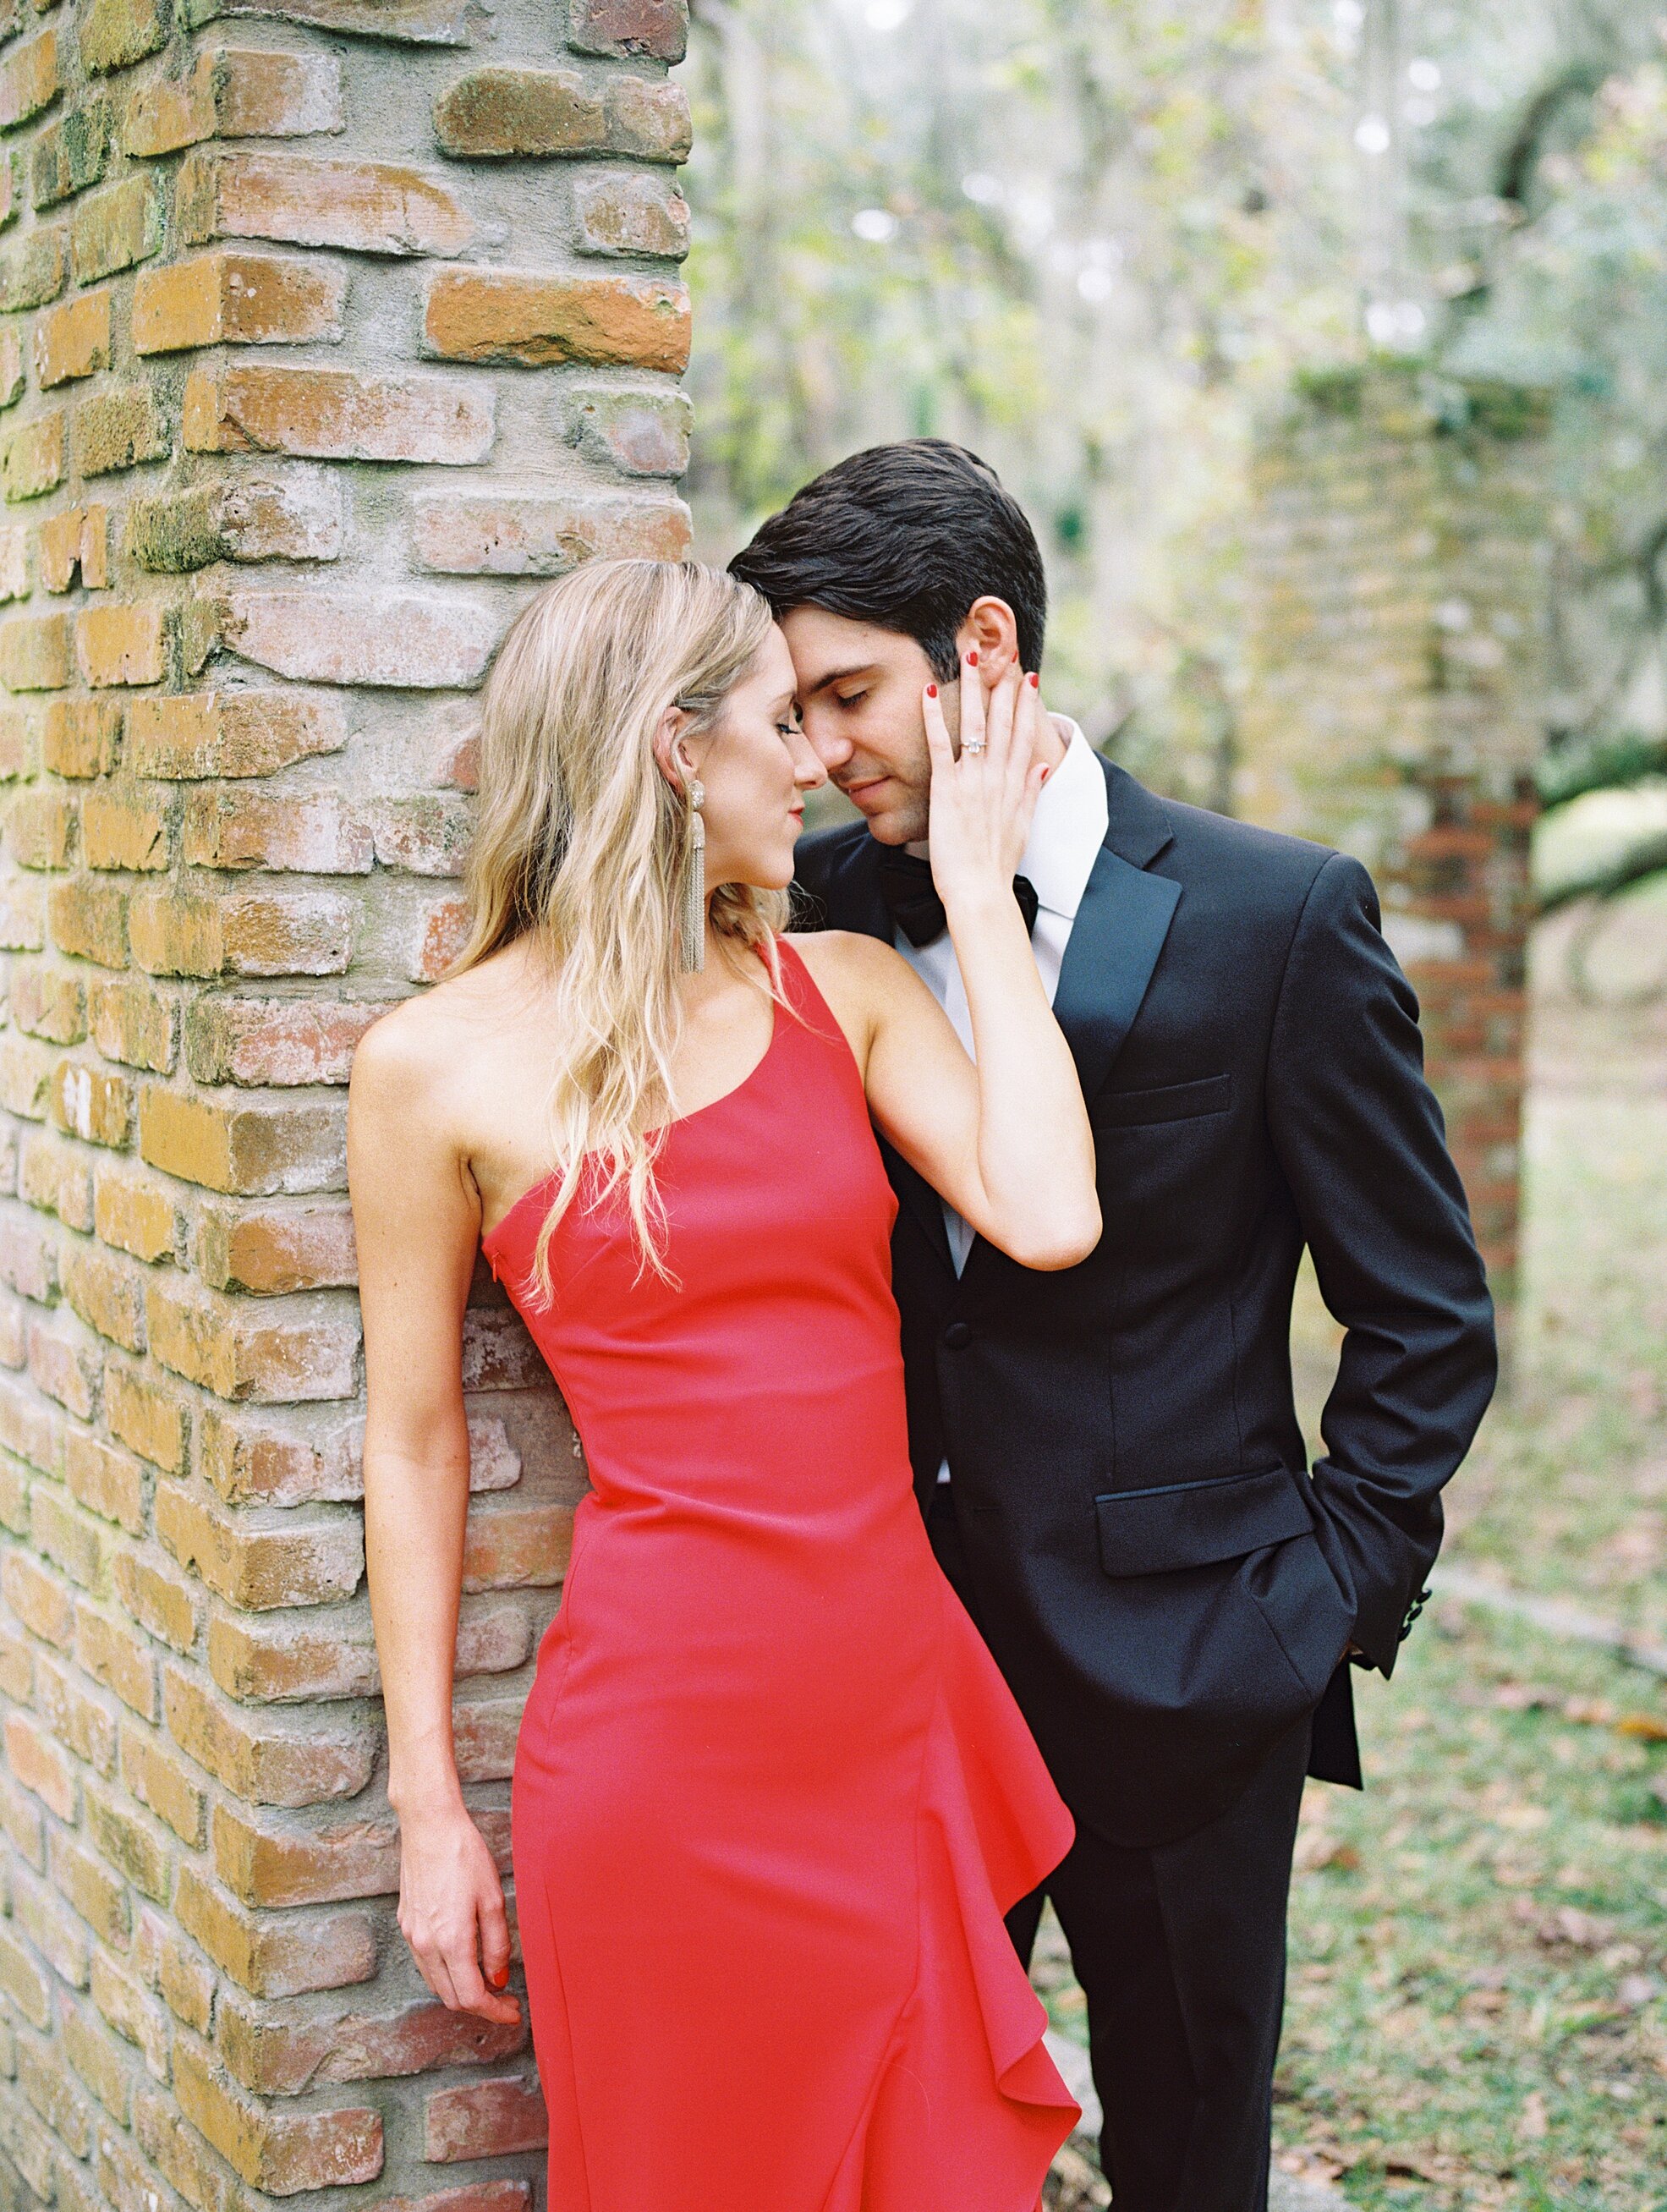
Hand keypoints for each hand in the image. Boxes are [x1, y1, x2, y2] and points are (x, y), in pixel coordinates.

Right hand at [396, 1800, 520, 2024]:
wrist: (430, 1826)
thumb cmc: (465, 1856)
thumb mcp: (492, 1900)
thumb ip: (497, 1944)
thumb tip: (498, 1978)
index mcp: (450, 1942)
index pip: (472, 1997)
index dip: (495, 2011)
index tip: (513, 2013)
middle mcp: (425, 1945)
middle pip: (451, 1997)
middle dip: (480, 2005)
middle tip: (505, 1998)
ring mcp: (411, 1936)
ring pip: (436, 1983)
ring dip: (461, 1990)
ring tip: (488, 1980)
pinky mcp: (405, 1924)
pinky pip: (425, 1964)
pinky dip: (445, 1973)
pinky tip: (464, 1959)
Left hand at [922, 655, 1046, 919]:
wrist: (981, 890)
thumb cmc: (997, 865)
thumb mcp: (1023, 828)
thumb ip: (1032, 793)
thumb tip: (1042, 766)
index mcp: (1016, 785)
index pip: (1024, 735)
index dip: (1026, 704)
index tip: (1029, 677)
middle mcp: (998, 776)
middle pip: (1002, 720)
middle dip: (1002, 683)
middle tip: (1002, 649)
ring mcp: (973, 780)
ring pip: (974, 723)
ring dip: (971, 686)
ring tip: (968, 654)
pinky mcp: (947, 789)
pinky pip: (939, 744)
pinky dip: (933, 716)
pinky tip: (926, 690)